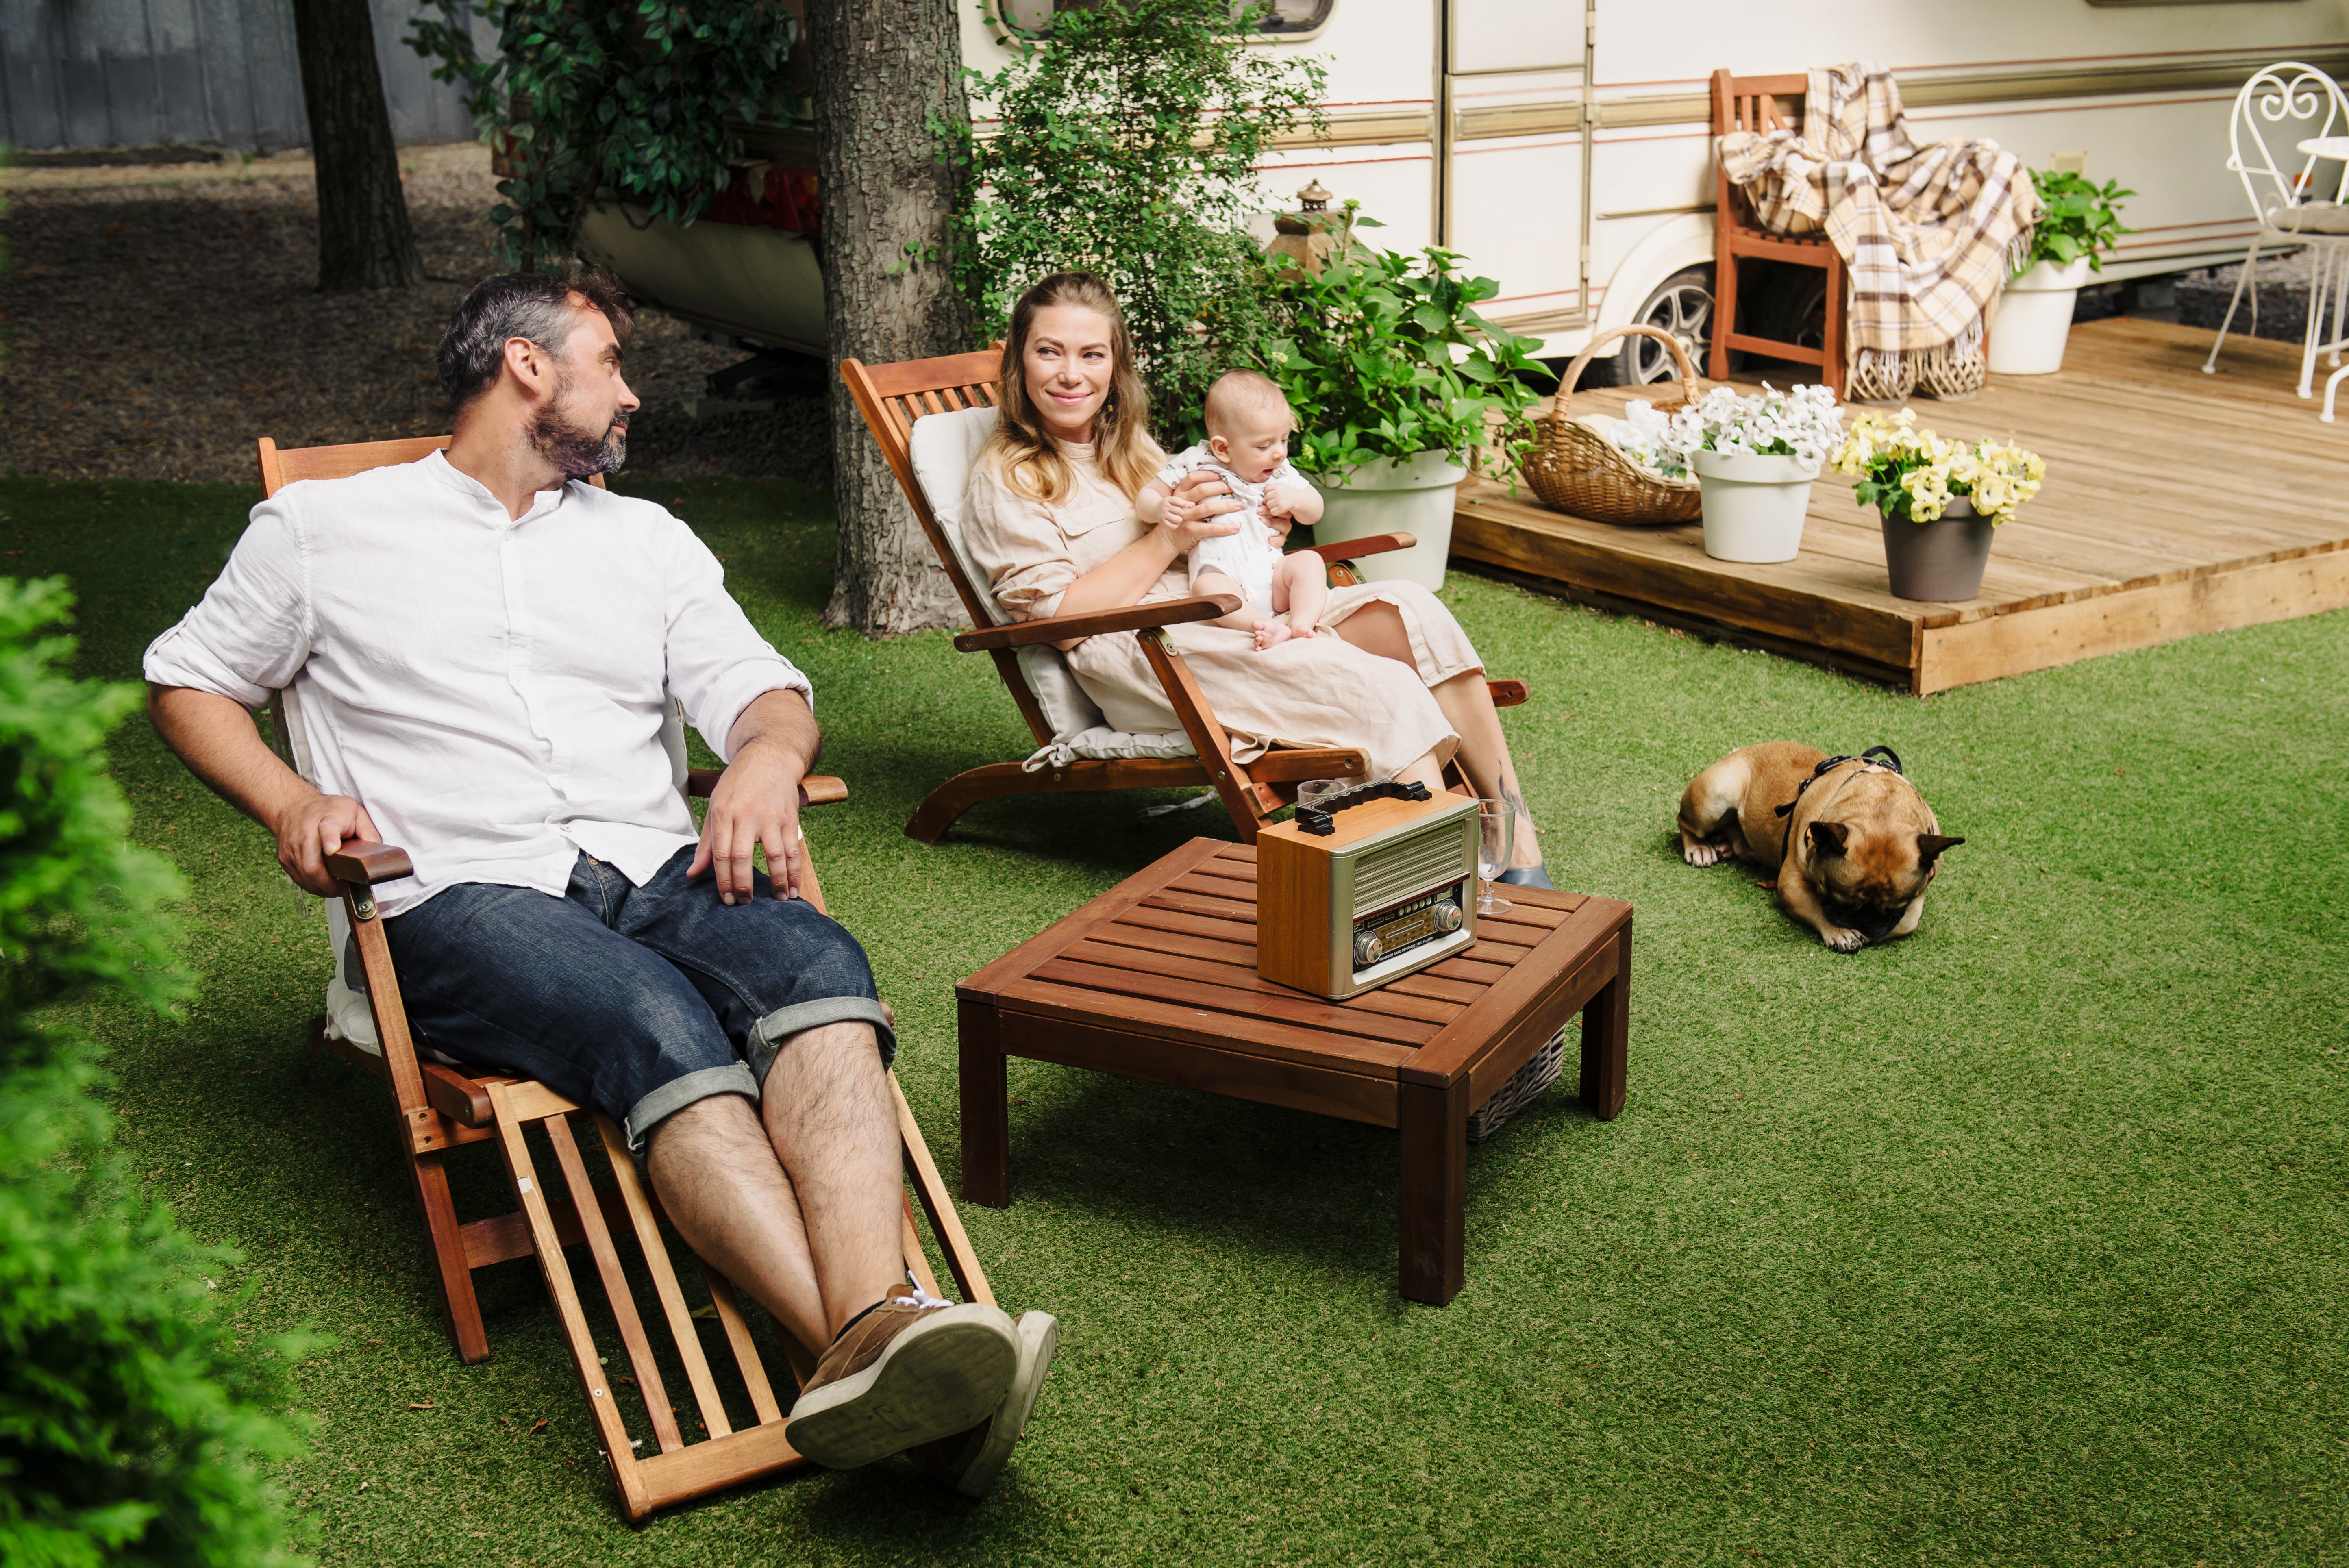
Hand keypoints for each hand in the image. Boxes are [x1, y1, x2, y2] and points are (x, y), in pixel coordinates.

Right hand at [273, 791, 382, 897]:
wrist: (293, 806)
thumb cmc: (329, 811)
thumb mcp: (355, 812)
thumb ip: (368, 832)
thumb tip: (376, 856)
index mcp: (327, 819)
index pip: (327, 829)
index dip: (330, 840)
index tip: (332, 850)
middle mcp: (305, 833)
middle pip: (312, 864)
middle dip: (329, 883)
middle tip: (343, 887)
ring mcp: (292, 847)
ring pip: (304, 876)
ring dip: (321, 887)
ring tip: (335, 888)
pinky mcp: (284, 857)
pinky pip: (298, 878)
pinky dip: (311, 885)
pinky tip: (323, 884)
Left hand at [689, 735, 806, 901]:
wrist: (770, 757)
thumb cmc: (738, 785)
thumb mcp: (715, 807)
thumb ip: (706, 844)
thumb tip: (692, 874)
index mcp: (723, 813)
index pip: (721, 854)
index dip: (723, 880)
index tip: (727, 899)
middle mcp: (746, 815)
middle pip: (743, 857)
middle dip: (744, 885)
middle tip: (745, 903)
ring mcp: (770, 816)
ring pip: (774, 855)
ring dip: (777, 881)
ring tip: (778, 900)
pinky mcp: (789, 817)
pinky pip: (793, 849)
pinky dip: (795, 870)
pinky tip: (794, 887)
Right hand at [1161, 469, 1244, 550]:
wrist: (1168, 539)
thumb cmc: (1181, 518)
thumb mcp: (1182, 502)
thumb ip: (1193, 493)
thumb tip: (1218, 483)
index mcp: (1180, 493)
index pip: (1192, 478)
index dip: (1207, 475)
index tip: (1220, 475)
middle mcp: (1182, 503)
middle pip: (1202, 490)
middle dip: (1221, 487)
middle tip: (1235, 489)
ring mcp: (1186, 517)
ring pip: (1208, 508)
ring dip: (1226, 506)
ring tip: (1240, 505)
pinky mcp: (1191, 531)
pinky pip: (1210, 528)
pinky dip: (1224, 528)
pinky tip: (1236, 528)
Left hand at [1262, 481, 1297, 520]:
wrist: (1297, 499)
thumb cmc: (1285, 494)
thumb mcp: (1278, 488)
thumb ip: (1269, 491)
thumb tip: (1260, 503)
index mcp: (1277, 485)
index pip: (1266, 490)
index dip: (1268, 494)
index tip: (1273, 495)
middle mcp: (1278, 492)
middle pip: (1266, 498)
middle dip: (1269, 501)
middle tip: (1276, 501)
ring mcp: (1280, 499)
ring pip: (1268, 505)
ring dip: (1272, 506)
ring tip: (1278, 504)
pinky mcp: (1282, 507)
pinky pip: (1272, 511)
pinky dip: (1275, 511)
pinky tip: (1280, 509)